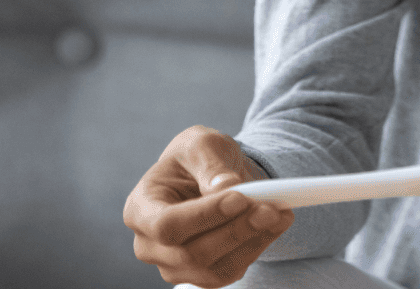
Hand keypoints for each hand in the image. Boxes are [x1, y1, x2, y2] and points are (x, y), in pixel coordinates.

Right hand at [124, 125, 294, 287]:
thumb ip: (211, 164)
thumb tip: (227, 188)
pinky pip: (230, 271)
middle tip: (271, 208)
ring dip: (252, 242)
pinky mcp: (202, 275)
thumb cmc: (197, 157)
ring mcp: (174, 265)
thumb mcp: (201, 144)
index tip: (241, 198)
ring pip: (215, 268)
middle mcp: (150, 245)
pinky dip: (257, 249)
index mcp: (140, 209)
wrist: (210, 175)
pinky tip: (275, 225)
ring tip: (280, 213)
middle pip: (192, 252)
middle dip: (237, 230)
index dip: (204, 216)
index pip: (167, 225)